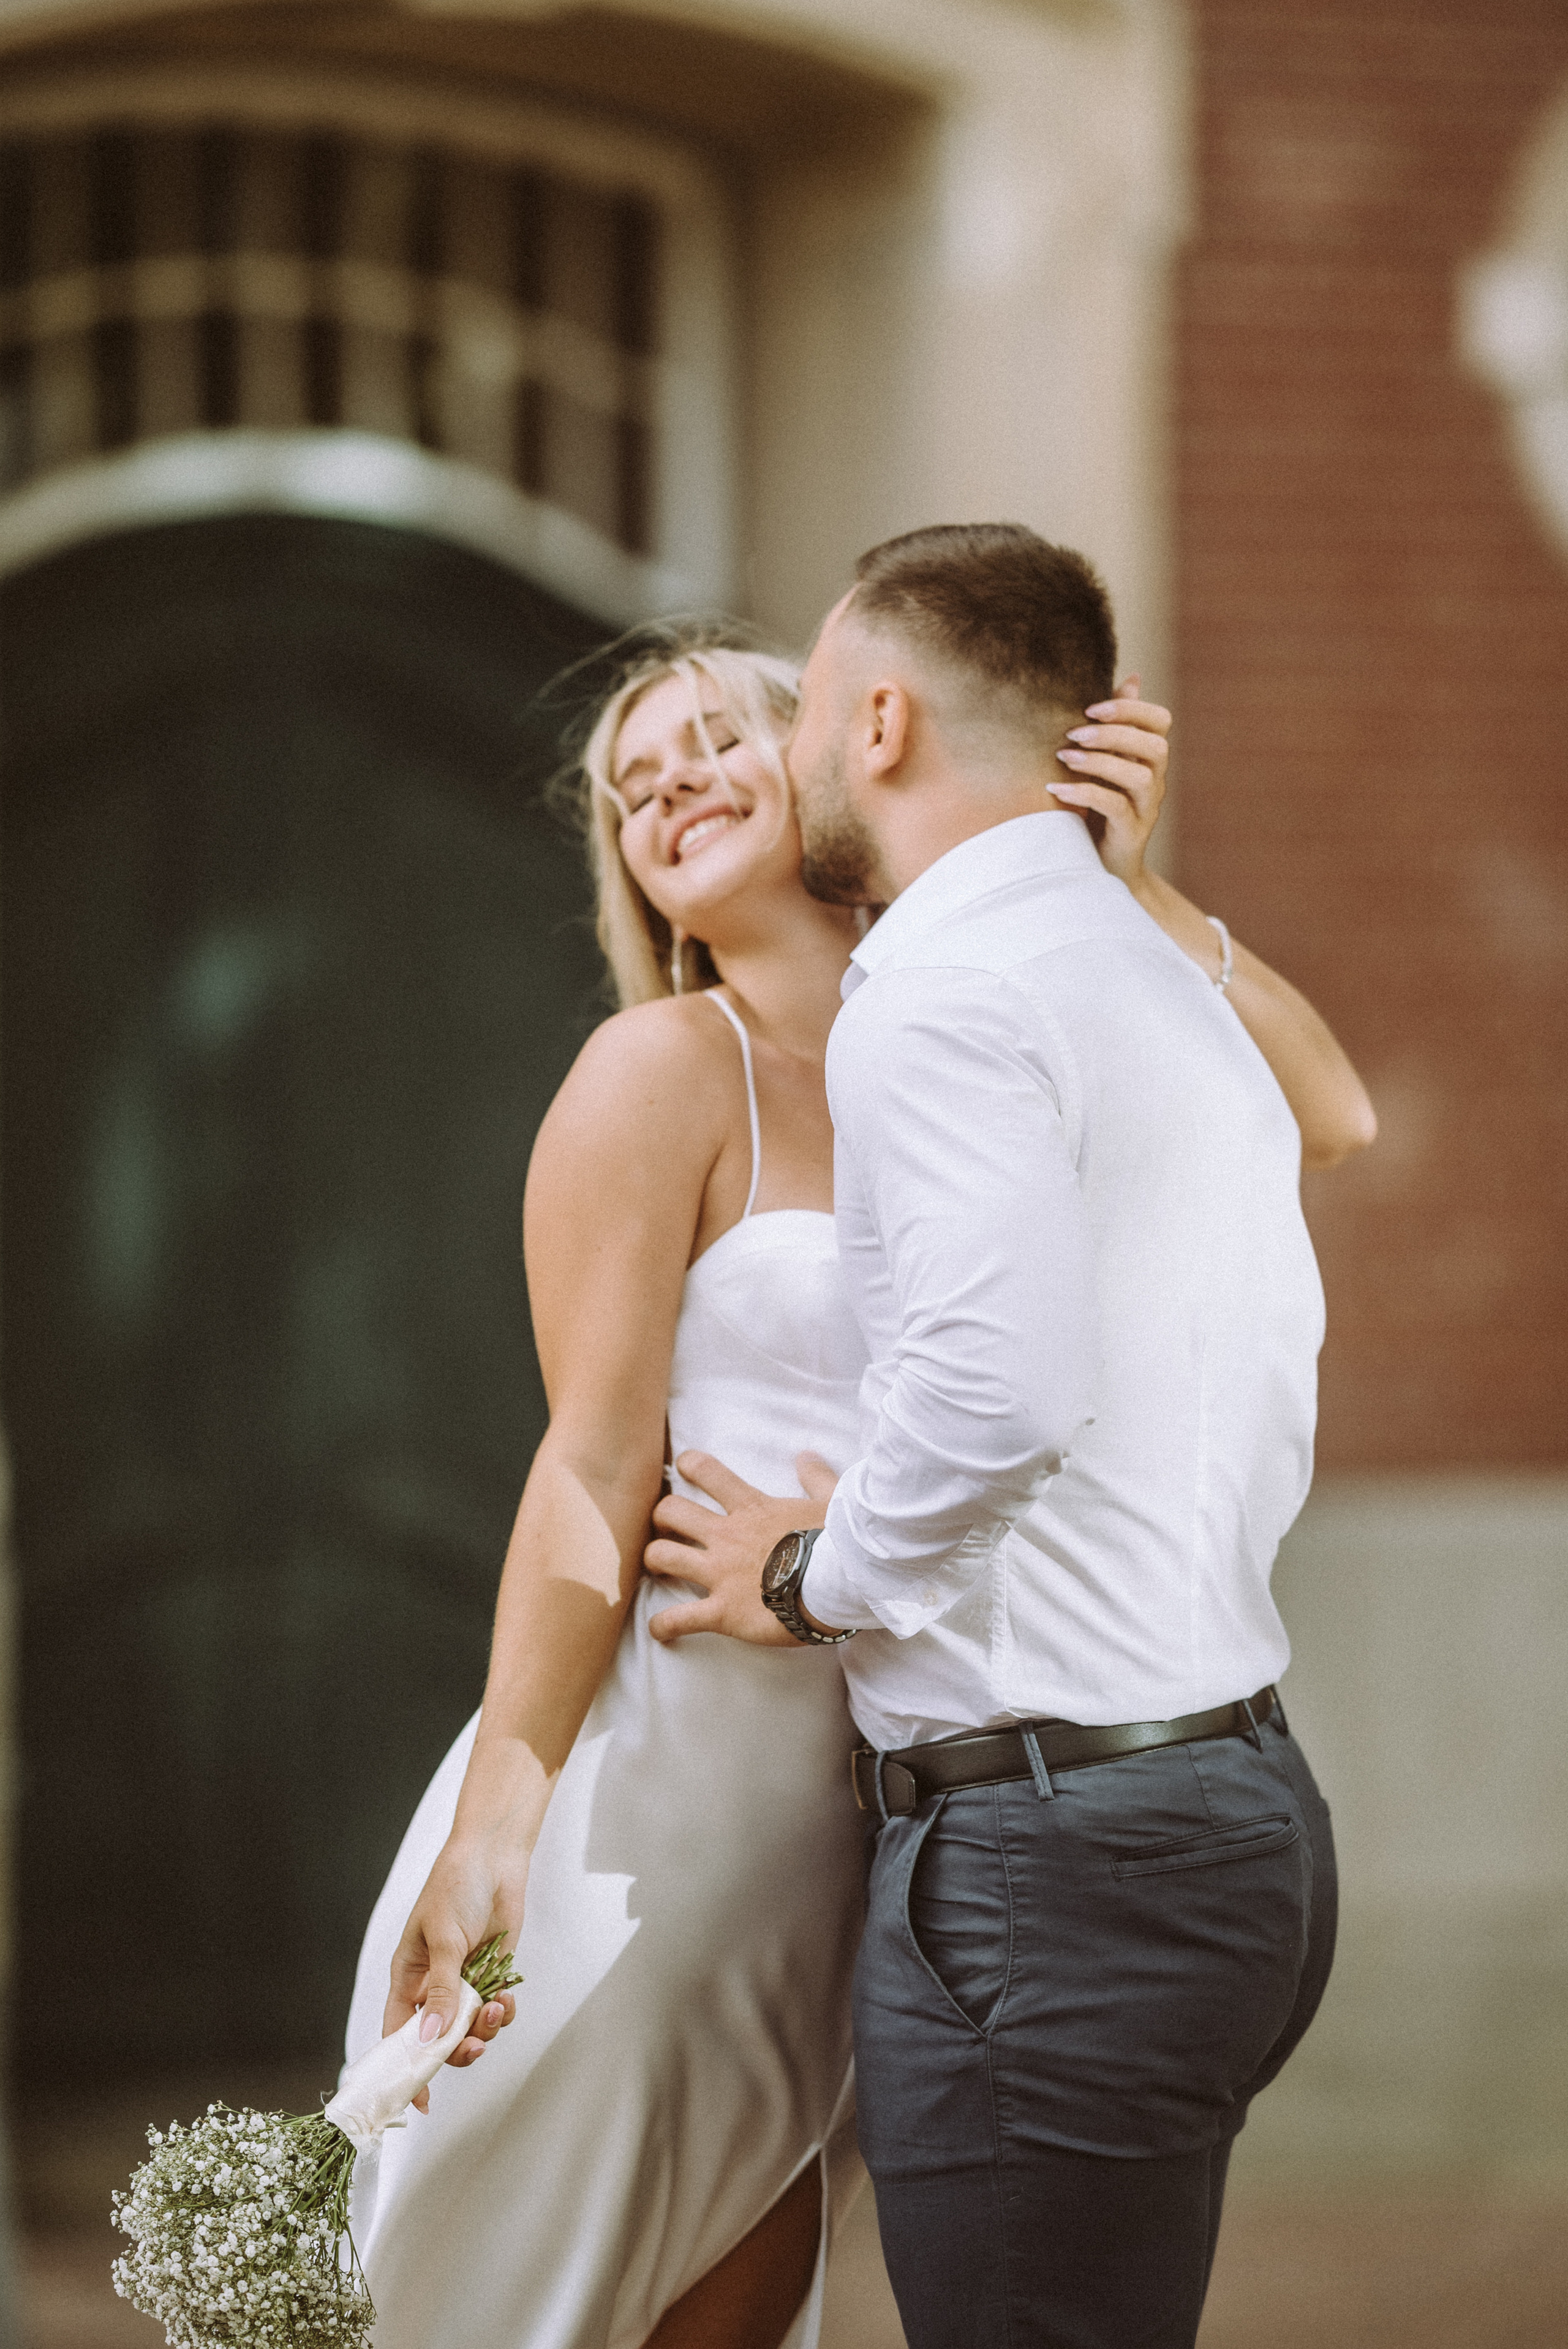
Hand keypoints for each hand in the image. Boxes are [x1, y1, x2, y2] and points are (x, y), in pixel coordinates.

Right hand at [384, 1842, 521, 2110]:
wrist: (493, 1857)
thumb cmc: (454, 1887)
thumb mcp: (443, 1939)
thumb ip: (441, 1990)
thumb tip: (431, 2038)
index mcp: (407, 1979)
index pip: (398, 2035)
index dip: (405, 2069)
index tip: (417, 2101)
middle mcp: (433, 1987)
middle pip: (438, 2041)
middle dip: (456, 2052)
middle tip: (474, 2048)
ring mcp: (464, 1983)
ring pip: (470, 2030)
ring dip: (484, 2030)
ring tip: (496, 2008)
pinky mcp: (492, 1975)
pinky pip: (496, 2011)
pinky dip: (503, 2013)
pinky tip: (507, 1998)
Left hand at [645, 1450, 840, 1644]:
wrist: (838, 1586)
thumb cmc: (838, 1544)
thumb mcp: (832, 1501)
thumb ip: (817, 1477)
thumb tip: (807, 1457)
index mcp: (751, 1508)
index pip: (707, 1470)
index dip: (689, 1464)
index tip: (683, 1467)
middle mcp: (727, 1536)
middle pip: (671, 1511)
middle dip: (662, 1516)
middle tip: (667, 1526)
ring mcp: (720, 1574)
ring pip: (663, 1556)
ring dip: (655, 1560)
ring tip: (657, 1566)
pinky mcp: (721, 1611)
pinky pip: (679, 1618)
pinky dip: (664, 1625)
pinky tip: (659, 1630)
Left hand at [1050, 673, 1171, 892]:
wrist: (1100, 866)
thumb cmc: (1096, 807)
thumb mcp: (1103, 763)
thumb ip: (1115, 725)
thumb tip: (1131, 678)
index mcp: (1150, 758)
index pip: (1160, 720)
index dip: (1131, 708)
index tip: (1091, 707)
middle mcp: (1156, 781)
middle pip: (1154, 745)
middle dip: (1114, 733)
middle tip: (1073, 732)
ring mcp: (1147, 809)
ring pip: (1140, 776)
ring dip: (1100, 761)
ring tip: (1064, 756)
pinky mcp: (1131, 834)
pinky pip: (1115, 807)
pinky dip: (1085, 793)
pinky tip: (1056, 788)